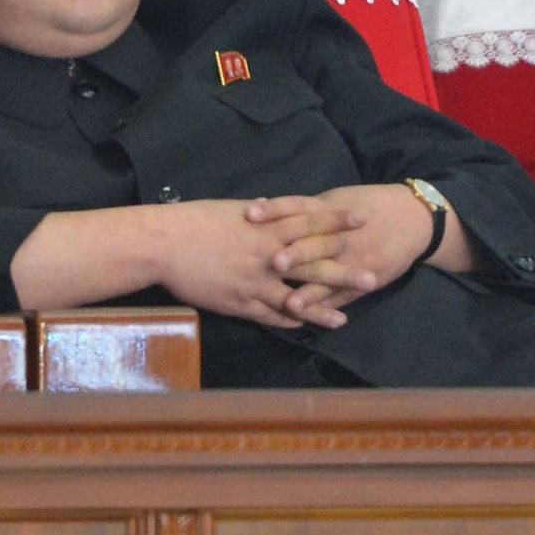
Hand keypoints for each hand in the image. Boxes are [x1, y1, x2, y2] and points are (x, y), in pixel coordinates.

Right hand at [150, 198, 365, 329]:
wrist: (163, 244)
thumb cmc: (192, 221)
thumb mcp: (227, 210)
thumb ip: (253, 214)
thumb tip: (267, 206)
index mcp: (264, 227)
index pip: (309, 222)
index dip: (336, 221)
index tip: (361, 219)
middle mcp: (266, 255)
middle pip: (312, 264)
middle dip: (343, 271)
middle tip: (372, 276)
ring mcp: (254, 281)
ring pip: (295, 297)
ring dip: (321, 308)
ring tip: (345, 319)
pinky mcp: (238, 302)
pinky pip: (269, 314)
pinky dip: (288, 321)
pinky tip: (303, 327)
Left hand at [252, 184, 436, 320]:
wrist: (416, 220)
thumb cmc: (368, 205)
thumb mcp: (336, 200)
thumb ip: (302, 208)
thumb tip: (260, 207)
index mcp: (331, 210)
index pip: (298, 207)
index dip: (275, 210)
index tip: (250, 214)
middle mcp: (342, 235)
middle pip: (316, 243)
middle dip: (296, 254)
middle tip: (273, 262)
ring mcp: (355, 260)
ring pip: (331, 277)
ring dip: (311, 292)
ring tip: (291, 304)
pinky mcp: (366, 280)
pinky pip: (344, 296)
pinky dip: (328, 307)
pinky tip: (312, 318)